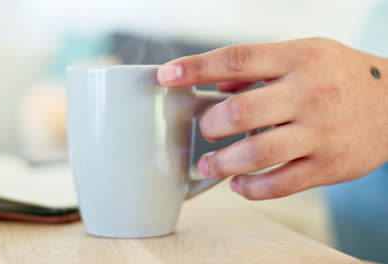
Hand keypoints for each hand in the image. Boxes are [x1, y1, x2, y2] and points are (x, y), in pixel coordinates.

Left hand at [157, 37, 387, 199]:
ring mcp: (320, 132)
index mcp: (298, 59)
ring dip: (222, 163)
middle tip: (205, 130)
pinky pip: (281, 184)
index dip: (196, 68)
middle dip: (211, 124)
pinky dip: (252, 189)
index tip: (167, 76)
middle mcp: (308, 94)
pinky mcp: (329, 166)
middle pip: (241, 111)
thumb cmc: (338, 76)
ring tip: (208, 165)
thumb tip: (215, 80)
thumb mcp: (303, 55)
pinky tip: (240, 185)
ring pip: (257, 153)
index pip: (237, 59)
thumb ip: (258, 67)